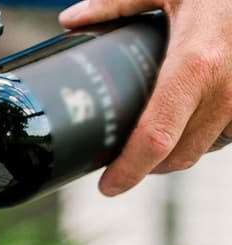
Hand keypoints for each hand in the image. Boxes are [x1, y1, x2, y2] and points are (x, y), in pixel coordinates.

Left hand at [60, 0, 231, 195]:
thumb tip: (70, 20)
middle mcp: (224, 89)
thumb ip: (116, 3)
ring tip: (149, 143)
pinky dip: (203, 138)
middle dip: (146, 168)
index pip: (155, 138)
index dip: (129, 170)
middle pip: (178, 155)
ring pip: (204, 149)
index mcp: (193, 65)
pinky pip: (227, 136)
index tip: (107, 186)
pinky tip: (184, 125)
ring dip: (175, 154)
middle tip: (119, 163)